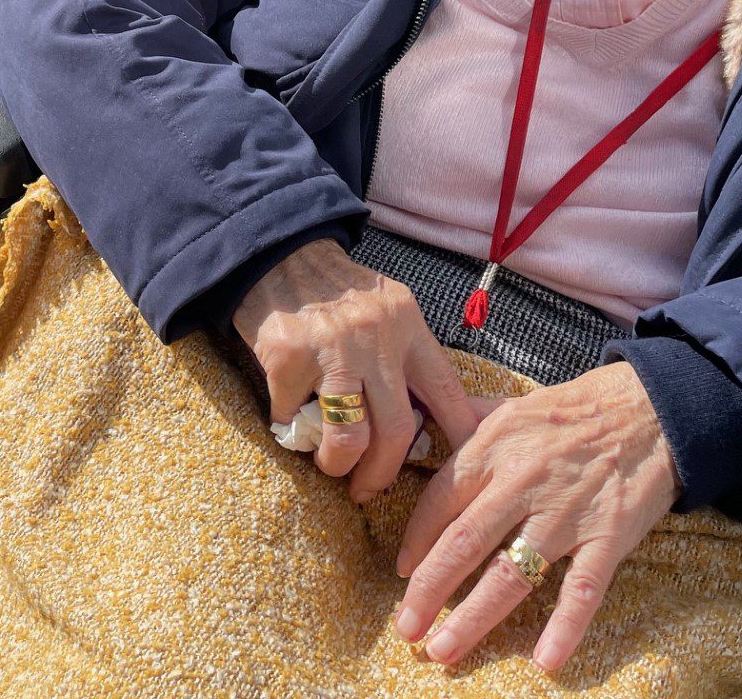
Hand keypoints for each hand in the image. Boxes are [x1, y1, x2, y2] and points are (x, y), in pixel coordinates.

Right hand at [234, 239, 478, 502]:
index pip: (445, 389)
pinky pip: (295, 418)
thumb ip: (404, 355)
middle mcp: (374, 335)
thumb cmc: (335, 291)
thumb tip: (426, 422)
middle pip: (397, 428)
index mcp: (406, 324)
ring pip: (350, 436)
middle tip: (369, 488)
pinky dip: (292, 429)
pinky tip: (291, 420)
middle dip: (383, 472)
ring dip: (339, 465)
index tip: (465, 470)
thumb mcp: (385, 309)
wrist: (276, 253)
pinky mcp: (288, 358)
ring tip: (331, 465)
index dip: (460, 435)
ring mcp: (330, 348)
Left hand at [392, 362, 681, 672]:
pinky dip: (565, 627)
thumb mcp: (511, 405)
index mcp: (494, 447)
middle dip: (429, 589)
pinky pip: (582, 589)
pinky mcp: (608, 536)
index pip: (440, 500)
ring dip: (474, 617)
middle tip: (407, 626)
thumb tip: (420, 422)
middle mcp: (523, 482)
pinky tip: (544, 660)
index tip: (402, 572)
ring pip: (511, 573)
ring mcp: (566, 513)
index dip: (416, 540)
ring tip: (444, 649)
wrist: (649, 410)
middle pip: (464, 543)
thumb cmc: (573, 411)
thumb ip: (465, 419)